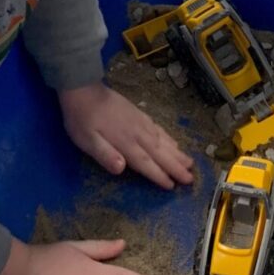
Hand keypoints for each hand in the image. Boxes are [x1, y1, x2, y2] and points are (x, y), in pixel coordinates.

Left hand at [60, 83, 193, 188]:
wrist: (84, 89)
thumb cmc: (82, 119)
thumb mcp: (86, 140)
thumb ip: (104, 154)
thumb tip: (122, 168)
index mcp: (125, 142)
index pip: (146, 163)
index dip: (159, 175)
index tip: (173, 186)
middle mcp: (138, 133)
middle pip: (160, 153)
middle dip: (176, 167)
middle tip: (190, 179)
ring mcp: (140, 122)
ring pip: (163, 141)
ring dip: (177, 153)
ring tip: (190, 163)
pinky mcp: (139, 114)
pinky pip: (159, 129)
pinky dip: (169, 138)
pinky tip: (174, 143)